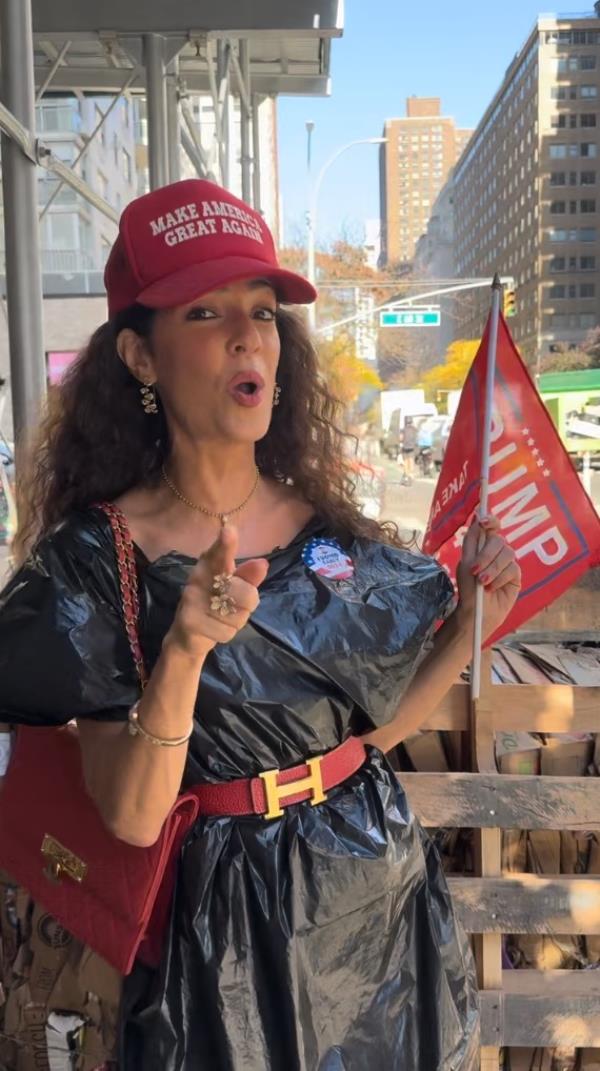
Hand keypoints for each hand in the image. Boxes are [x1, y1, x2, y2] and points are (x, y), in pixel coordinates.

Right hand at [166, 524, 268, 659]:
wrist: (186, 637)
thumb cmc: (212, 605)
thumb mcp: (232, 589)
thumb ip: (247, 577)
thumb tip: (263, 563)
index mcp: (209, 566)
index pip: (219, 553)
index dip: (225, 544)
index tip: (229, 531)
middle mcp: (197, 579)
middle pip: (243, 591)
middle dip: (248, 601)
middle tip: (236, 603)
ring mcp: (191, 600)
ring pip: (237, 614)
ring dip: (237, 620)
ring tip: (223, 618)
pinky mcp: (190, 621)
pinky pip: (226, 631)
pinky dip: (226, 633)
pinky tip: (215, 629)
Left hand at [455, 514, 520, 640]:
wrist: (476, 612)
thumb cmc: (468, 588)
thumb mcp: (466, 562)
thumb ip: (472, 540)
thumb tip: (476, 516)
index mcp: (483, 545)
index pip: (492, 526)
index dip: (491, 520)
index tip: (484, 522)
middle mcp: (496, 552)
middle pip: (498, 541)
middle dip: (485, 556)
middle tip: (474, 570)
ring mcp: (507, 563)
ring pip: (507, 554)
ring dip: (492, 569)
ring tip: (482, 582)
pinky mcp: (515, 576)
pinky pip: (512, 569)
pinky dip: (499, 579)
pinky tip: (491, 588)